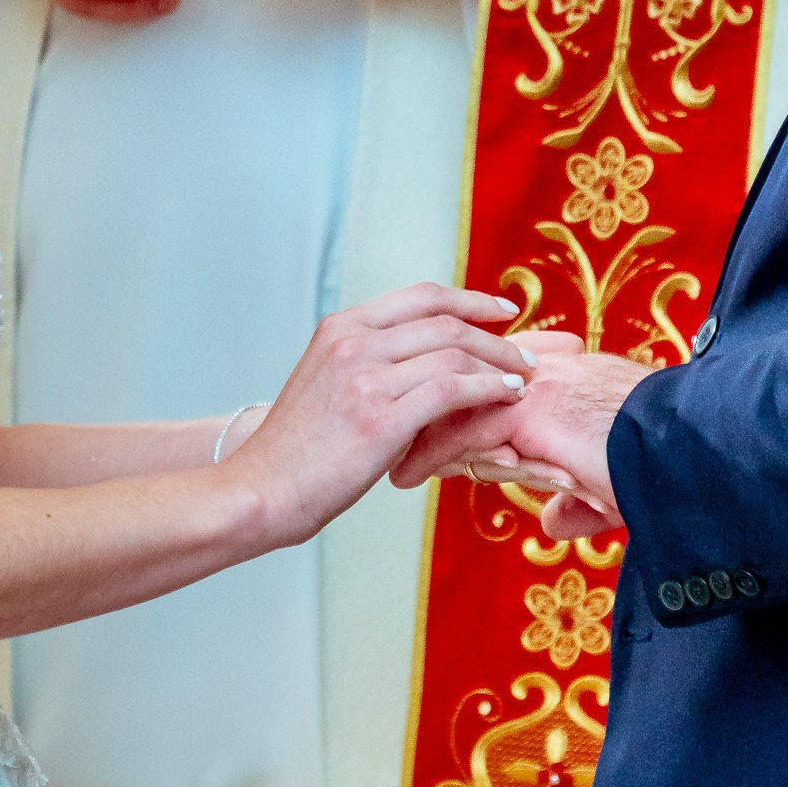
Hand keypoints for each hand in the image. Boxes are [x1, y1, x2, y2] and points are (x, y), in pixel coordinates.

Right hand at [225, 285, 530, 546]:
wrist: (262, 490)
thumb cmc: (298, 451)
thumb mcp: (327, 385)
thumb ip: (369, 365)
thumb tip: (424, 365)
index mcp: (340, 329)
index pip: (421, 296)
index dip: (470, 299)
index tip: (502, 310)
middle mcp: (353, 344)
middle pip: (445, 320)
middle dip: (495, 336)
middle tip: (525, 354)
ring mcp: (366, 378)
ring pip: (455, 352)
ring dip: (500, 364)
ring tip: (522, 381)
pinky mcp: (380, 417)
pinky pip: (452, 390)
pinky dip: (489, 389)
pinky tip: (506, 398)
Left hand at [391, 333, 653, 539]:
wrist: (691, 455)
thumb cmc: (663, 469)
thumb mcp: (614, 484)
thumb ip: (580, 500)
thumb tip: (556, 524)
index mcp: (568, 376)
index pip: (495, 377)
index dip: (460, 402)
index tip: (431, 429)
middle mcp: (549, 371)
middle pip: (465, 380)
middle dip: (426, 412)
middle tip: (392, 443)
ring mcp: (538, 386)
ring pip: (456, 401)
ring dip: (419, 434)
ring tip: (390, 465)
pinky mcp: (531, 412)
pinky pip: (464, 431)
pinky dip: (431, 455)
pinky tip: (407, 477)